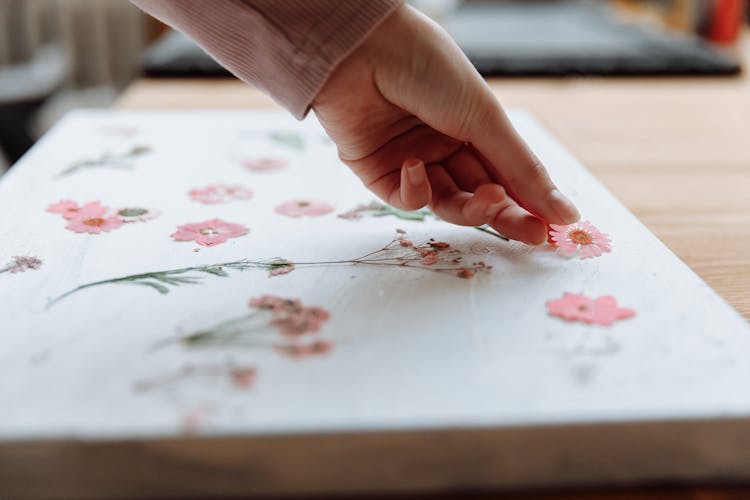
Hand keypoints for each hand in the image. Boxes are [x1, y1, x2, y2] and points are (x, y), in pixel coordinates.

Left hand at [312, 4, 578, 243]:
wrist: (361, 48)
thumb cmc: (427, 67)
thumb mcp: (483, 116)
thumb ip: (521, 168)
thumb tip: (565, 211)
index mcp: (472, 127)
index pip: (505, 175)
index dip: (529, 201)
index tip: (555, 228)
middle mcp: (442, 145)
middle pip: (478, 195)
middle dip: (505, 215)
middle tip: (532, 234)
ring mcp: (410, 160)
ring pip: (446, 203)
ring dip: (468, 206)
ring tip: (486, 197)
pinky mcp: (376, 171)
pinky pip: (404, 198)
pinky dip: (415, 189)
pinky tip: (414, 165)